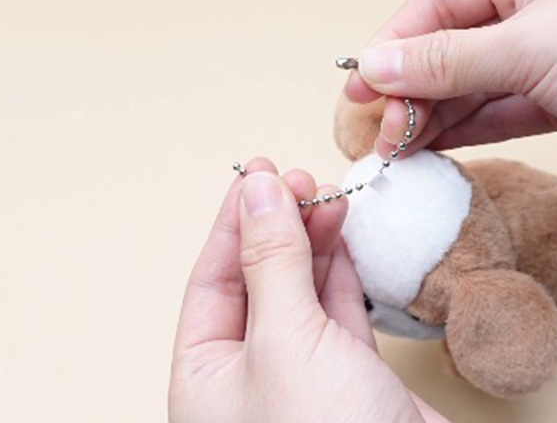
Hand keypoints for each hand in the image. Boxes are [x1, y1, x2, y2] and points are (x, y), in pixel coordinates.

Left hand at [169, 158, 447, 422]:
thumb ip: (272, 261)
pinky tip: (345, 240)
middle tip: (301, 179)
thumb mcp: (286, 340)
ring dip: (314, 245)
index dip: (235, 223)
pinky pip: (338, 316)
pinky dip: (343, 276)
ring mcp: (302, 382)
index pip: (211, 282)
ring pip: (301, 295)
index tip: (259, 172)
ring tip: (329, 197)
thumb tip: (259, 189)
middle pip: (256, 283)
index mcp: (205, 380)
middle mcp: (247, 381)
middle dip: (277, 228)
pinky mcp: (351, 384)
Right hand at [346, 0, 556, 182]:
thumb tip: (374, 68)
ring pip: (480, 84)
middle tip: (378, 135)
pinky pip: (511, 112)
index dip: (392, 46)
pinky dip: (477, 130)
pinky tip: (442, 151)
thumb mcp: (530, 46)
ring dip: (439, 117)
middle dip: (412, 90)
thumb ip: (446, 63)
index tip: (359, 91)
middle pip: (454, 46)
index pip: (437, 1)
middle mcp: (543, 2)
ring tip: (399, 152)